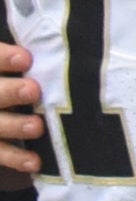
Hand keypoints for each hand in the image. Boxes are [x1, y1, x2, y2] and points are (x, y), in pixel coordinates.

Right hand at [0, 42, 49, 180]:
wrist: (6, 112)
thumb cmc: (19, 80)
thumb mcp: (15, 66)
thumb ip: (24, 58)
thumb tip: (64, 38)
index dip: (2, 57)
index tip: (26, 58)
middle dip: (8, 92)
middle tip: (33, 91)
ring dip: (13, 125)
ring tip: (36, 126)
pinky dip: (15, 158)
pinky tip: (35, 161)